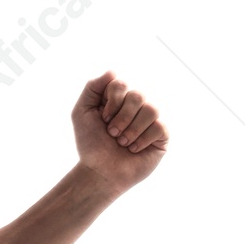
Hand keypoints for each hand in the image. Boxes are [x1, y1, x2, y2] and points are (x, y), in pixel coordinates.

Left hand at [72, 70, 168, 193]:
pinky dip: (141, 140)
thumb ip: (92, 88)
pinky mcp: (162, 135)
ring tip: (122, 142)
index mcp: (120, 99)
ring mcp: (151, 120)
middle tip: (111, 133)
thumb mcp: (82, 113)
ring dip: (131, 129)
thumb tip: (113, 71)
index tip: (102, 119)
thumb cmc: (91, 144)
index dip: (112, 102)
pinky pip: (159, 126)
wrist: (100, 172)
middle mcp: (137, 106)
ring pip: (151, 109)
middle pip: (138, 95)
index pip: (120, 84)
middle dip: (121, 117)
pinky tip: (133, 149)